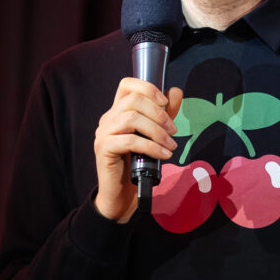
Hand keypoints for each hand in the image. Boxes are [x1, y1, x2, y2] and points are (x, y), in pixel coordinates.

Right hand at [93, 79, 182, 222]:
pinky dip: (152, 147)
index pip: (127, 84)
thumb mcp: (155, 134)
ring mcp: (104, 133)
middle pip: (133, 100)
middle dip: (159, 114)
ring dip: (157, 131)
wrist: (123, 194)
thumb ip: (165, 113)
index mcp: (119, 111)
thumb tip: (176, 91)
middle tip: (174, 131)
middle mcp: (108, 118)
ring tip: (171, 146)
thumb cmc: (138, 163)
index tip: (165, 102)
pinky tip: (164, 155)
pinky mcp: (104, 148)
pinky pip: (130, 141)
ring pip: (132, 119)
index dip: (147, 87)